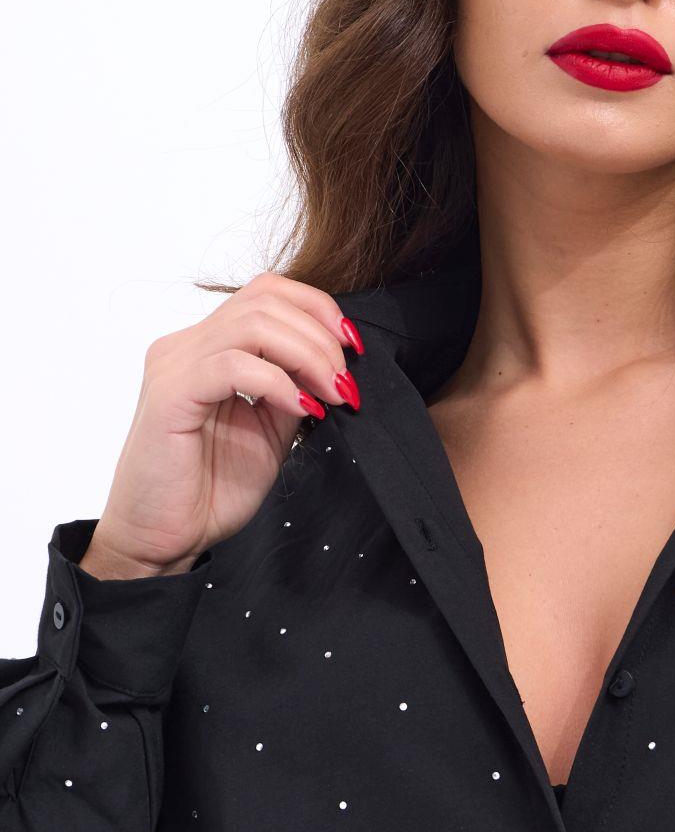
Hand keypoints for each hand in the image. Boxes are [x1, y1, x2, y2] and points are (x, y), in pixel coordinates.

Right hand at [87, 273, 363, 576]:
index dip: (318, 309)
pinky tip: (301, 408)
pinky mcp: (170, 393)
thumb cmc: (210, 489)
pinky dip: (277, 382)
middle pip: (266, 300)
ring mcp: (174, 365)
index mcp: (208, 346)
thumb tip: (333, 362)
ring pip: (253, 323)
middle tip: (345, 382)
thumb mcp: (272, 428)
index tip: (354, 348)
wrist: (164, 539)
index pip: (267, 292)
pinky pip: (233, 365)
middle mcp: (186, 346)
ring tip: (329, 394)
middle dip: (321, 337)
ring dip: (307, 355)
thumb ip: (294, 386)